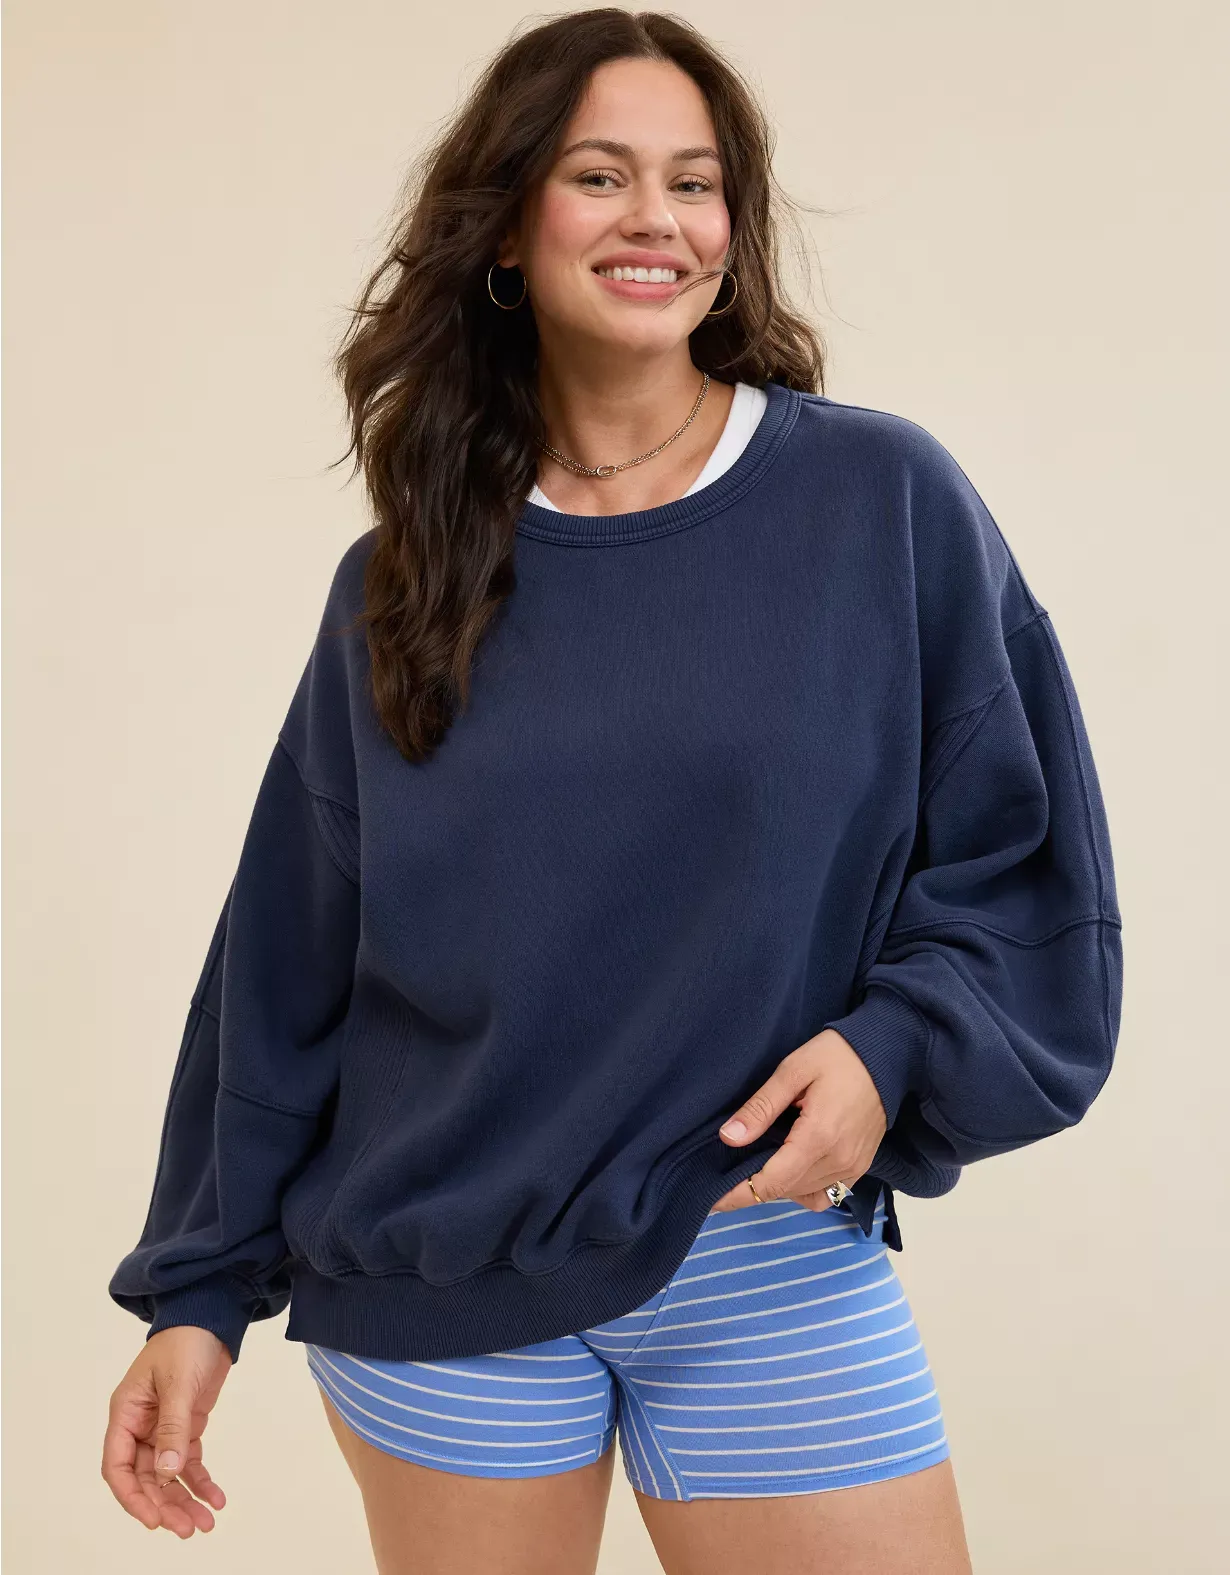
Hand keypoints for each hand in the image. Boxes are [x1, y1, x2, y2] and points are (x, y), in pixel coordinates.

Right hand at [101, 1325, 231, 1537]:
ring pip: (167, 1475)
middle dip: (165, 1505)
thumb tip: (166, 1472)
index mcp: (126, 1413)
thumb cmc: (186, 1342)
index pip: (116, 1466)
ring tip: (206, 1524)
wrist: (211, 1317)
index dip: (132, 1496)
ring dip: (184, 1499)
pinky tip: (216, 1498)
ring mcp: (163, 1428)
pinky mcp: (186, 1426)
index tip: (154, 1519)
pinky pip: (189, 1462)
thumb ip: (172, 1428)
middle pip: (145, 1478)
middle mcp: (140, 1426)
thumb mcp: (178, 1383)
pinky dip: (201, 1480)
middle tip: (189, 1529)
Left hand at [708, 1028, 886, 1212]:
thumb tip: (729, 1138)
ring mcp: (854, 1167)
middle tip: (725, 1177)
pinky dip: (804, 1189)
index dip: (738, 1193)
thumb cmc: (837, 1055)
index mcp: (818, 1138)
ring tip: (755, 1168)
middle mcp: (839, 1161)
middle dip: (752, 1189)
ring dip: (779, 1188)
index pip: (771, 1182)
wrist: (889, 1054)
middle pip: (785, 1191)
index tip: (711, 1198)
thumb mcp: (792, 1071)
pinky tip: (791, 1168)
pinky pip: (828, 1193)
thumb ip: (760, 1108)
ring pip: (805, 1196)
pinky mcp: (862, 1166)